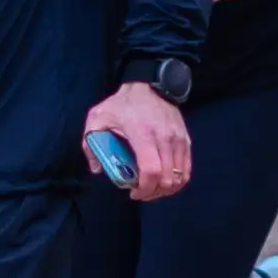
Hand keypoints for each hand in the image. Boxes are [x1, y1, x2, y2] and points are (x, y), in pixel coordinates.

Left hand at [87, 79, 195, 201]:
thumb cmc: (123, 103)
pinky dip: (177, 180)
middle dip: (153, 193)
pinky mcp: (185, 140)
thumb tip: (97, 168)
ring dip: (166, 189)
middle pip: (168, 179)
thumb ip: (91, 143)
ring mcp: (178, 139)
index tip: (133, 193)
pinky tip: (164, 180)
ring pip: (180, 177)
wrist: (150, 85)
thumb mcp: (98, 117)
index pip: (151, 170)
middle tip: (140, 192)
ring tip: (151, 188)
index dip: (145, 188)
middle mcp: (164, 138)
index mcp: (142, 134)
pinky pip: (187, 169)